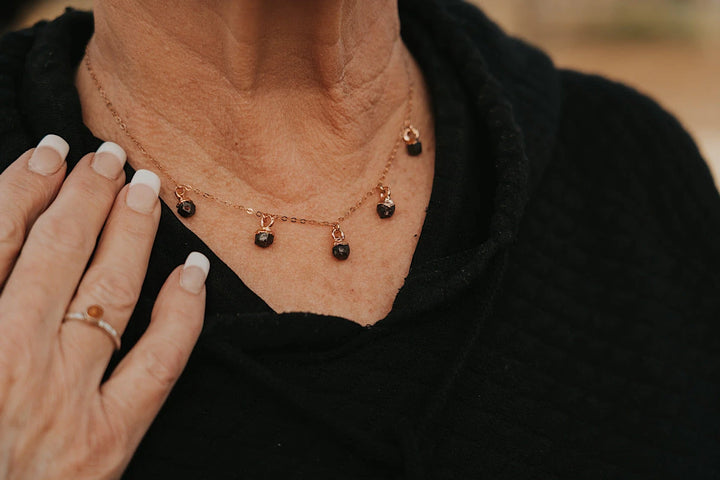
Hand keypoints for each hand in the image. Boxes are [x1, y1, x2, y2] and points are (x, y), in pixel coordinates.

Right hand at [0, 135, 208, 478]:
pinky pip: (160, 362)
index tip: (48, 155)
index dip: (24, 188)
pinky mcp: (110, 439)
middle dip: (83, 195)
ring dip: (129, 232)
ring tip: (142, 187)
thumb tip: (3, 247)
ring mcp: (66, 399)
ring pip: (108, 291)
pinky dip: (183, 314)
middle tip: (105, 155)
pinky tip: (194, 271)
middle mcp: (11, 358)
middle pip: (56, 253)